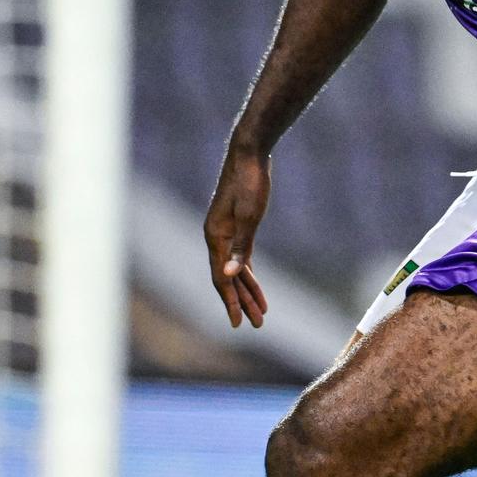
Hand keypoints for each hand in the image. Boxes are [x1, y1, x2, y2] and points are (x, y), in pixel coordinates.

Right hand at [205, 144, 271, 327]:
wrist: (251, 152)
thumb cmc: (250, 182)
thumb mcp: (249, 215)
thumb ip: (240, 246)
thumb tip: (230, 276)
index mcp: (215, 236)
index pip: (221, 277)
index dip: (230, 301)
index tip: (238, 323)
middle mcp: (216, 236)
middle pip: (227, 277)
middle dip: (242, 301)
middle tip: (257, 324)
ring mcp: (226, 231)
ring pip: (235, 268)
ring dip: (247, 289)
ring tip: (261, 312)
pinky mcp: (237, 224)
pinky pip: (241, 255)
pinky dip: (248, 272)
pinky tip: (253, 283)